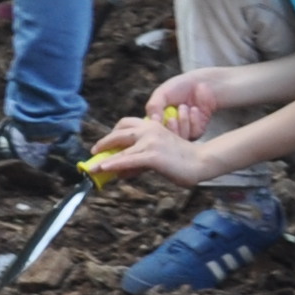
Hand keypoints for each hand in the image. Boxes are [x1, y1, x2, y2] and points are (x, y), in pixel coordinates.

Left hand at [83, 114, 213, 192]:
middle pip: (118, 133)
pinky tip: (103, 169)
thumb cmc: (184, 159)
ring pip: (120, 149)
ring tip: (93, 167)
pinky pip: (127, 160)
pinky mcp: (152, 156)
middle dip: (104, 143)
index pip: (126, 124)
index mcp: (152, 125)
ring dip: (103, 158)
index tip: (106, 143)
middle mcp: (149, 130)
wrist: (201, 162)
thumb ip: (142, 157)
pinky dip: (112, 164)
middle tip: (95, 152)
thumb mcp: (160, 152)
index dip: (113, 133)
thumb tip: (122, 170)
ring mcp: (150, 142)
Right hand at [141, 71, 227, 139]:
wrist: (201, 84)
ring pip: (181, 138)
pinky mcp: (197, 131)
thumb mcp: (162, 94)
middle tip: (172, 119)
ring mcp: (184, 131)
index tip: (159, 120)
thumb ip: (154, 106)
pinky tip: (194, 110)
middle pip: (167, 140)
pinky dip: (193, 121)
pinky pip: (194, 133)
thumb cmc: (179, 87)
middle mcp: (170, 128)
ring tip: (184, 107)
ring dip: (182, 122)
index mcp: (158, 119)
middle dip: (170, 130)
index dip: (155, 130)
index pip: (152, 132)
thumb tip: (153, 121)